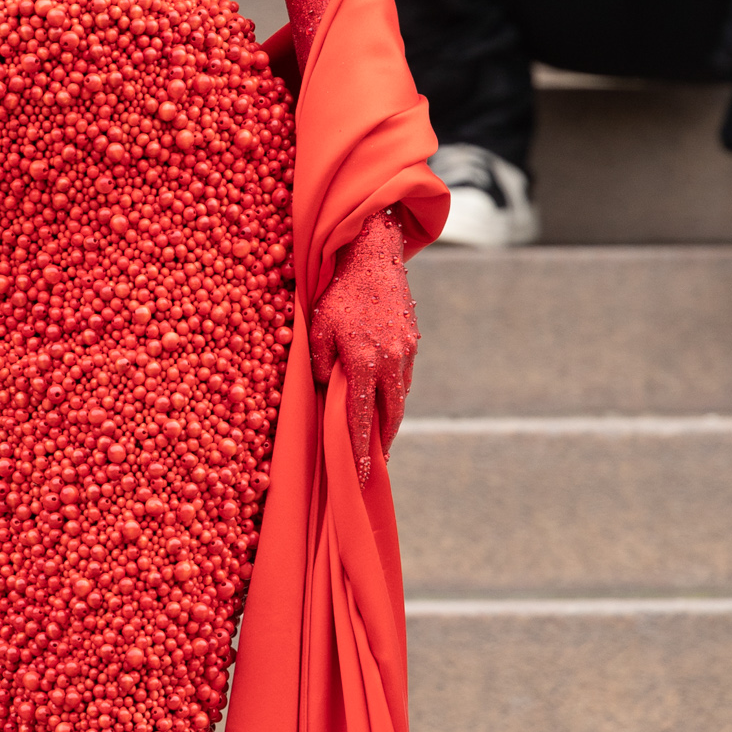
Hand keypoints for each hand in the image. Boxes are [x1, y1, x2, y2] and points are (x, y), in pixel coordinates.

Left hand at [309, 207, 418, 485]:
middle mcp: (391, 362)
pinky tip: (384, 400)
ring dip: (389, 419)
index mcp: (365, 363)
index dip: (360, 447)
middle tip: (375, 464)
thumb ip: (319, 364)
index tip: (362, 472)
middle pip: (389, 415)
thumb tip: (324, 389)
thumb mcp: (318, 328)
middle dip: (382, 441)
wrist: (375, 258)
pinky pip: (403, 378)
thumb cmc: (340, 293)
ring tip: (379, 437)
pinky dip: (394, 393)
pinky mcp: (413, 342)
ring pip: (399, 397)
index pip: (361, 417)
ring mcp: (407, 353)